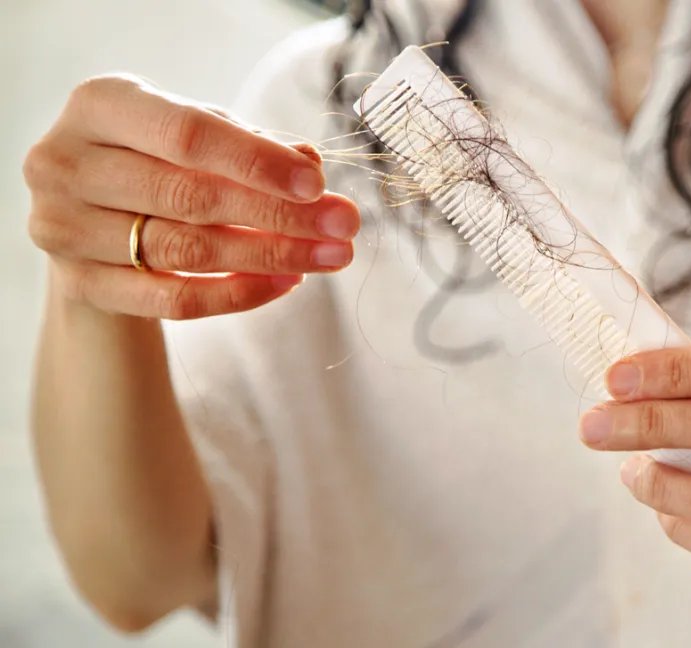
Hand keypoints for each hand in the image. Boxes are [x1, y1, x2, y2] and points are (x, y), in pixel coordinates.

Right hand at [24, 74, 359, 318]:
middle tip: (344, 226)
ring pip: (186, 251)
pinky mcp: (82, 286)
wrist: (92, 217)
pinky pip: (174, 300)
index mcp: (99, 105)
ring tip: (329, 256)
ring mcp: (65, 229)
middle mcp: (67, 164)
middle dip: (280, 215)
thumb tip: (311, 162)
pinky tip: (288, 282)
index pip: (187, 135)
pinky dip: (239, 293)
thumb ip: (252, 145)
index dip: (257, 161)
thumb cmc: (159, 160)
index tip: (319, 183)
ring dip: (272, 256)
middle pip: (191, 197)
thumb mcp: (200, 137)